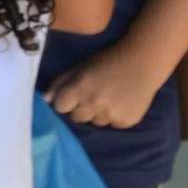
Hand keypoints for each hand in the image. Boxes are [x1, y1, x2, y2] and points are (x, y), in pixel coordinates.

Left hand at [45, 42, 167, 128]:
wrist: (141, 63)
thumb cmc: (106, 62)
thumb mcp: (80, 67)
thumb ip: (60, 83)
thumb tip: (45, 100)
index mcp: (79, 88)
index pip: (59, 107)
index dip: (63, 102)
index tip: (70, 97)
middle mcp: (94, 104)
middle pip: (75, 118)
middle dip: (79, 108)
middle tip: (91, 95)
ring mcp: (111, 115)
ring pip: (94, 123)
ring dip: (96, 114)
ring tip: (107, 98)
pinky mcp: (126, 122)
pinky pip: (111, 125)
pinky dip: (113, 117)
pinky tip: (119, 103)